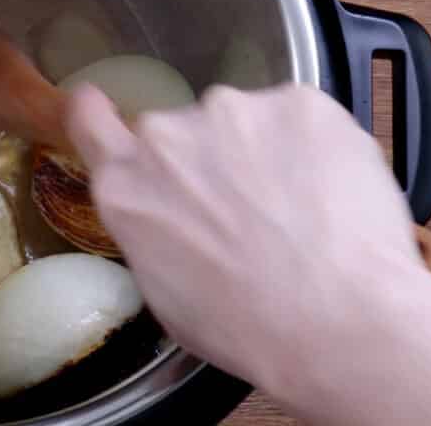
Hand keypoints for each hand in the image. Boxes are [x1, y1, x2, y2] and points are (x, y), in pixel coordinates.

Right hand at [68, 82, 430, 425]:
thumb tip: (168, 213)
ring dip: (265, 152)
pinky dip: (316, 147)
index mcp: (126, 183)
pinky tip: (333, 195)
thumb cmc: (252, 329)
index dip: (98, 113)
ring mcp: (232, 110)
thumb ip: (149, 227)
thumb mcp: (165, 293)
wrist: (342, 325)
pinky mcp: (296, 102)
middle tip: (252, 211)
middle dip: (210, 159)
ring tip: (304, 212)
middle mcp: (167, 134)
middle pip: (181, 131)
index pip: (88, 117)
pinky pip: (301, 118)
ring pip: (245, 122)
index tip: (111, 114)